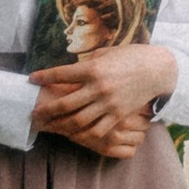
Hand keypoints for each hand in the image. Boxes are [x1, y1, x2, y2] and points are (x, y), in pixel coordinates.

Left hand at [29, 38, 176, 160]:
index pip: (61, 74)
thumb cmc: (131, 57)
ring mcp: (109, 103)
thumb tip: (71, 69)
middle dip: (47, 109)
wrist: (157, 70)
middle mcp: (98, 87)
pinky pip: (97, 129)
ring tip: (51, 126)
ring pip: (79, 120)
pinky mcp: (118, 115)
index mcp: (93, 68)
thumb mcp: (106, 54)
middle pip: (65, 103)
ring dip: (61, 125)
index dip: (44, 76)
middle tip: (34, 113)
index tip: (32, 79)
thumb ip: (88, 62)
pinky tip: (74, 134)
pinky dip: (83, 134)